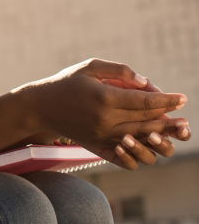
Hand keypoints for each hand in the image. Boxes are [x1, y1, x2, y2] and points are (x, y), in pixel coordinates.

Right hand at [18, 59, 187, 168]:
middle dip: (169, 117)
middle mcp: (105, 120)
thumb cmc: (66, 82)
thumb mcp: (90, 67)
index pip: (145, 101)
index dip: (167, 99)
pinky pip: (126, 156)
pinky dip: (141, 152)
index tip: (183, 98)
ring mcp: (102, 136)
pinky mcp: (98, 147)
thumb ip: (119, 71)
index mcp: (104, 98)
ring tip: (170, 128)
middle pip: (147, 121)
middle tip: (183, 114)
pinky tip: (148, 142)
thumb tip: (146, 83)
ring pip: (141, 139)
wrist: (40, 107)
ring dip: (159, 135)